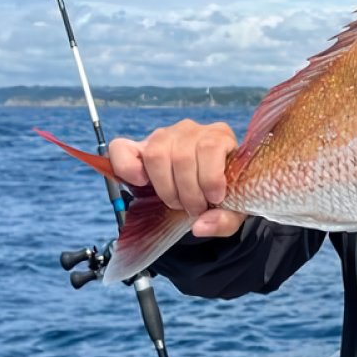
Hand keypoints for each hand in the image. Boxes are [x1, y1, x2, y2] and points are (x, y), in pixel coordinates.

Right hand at [109, 120, 246, 237]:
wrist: (209, 186)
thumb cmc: (223, 192)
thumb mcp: (235, 209)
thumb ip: (226, 220)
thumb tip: (199, 226)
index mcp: (220, 136)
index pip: (211, 147)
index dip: (210, 178)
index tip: (214, 199)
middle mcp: (192, 130)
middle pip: (183, 156)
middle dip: (188, 192)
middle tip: (194, 208)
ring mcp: (165, 135)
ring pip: (157, 154)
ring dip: (166, 187)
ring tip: (176, 202)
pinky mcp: (141, 146)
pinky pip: (122, 147)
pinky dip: (126, 167)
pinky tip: (141, 183)